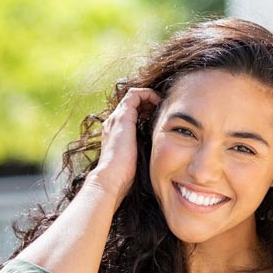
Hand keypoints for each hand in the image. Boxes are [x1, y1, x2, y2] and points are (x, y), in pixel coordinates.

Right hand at [88, 87, 161, 202]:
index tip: (159, 117)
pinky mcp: (122, 117)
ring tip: (161, 103)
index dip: (145, 111)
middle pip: (131, 104)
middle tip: (162, 108)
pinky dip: (147, 94)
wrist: (111, 178)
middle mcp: (113, 123)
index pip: (130, 115)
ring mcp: (116, 118)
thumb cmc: (124, 176)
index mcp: (115, 134)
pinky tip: (159, 101)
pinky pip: (135, 95)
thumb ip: (143, 153)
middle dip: (147, 103)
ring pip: (133, 97)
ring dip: (148, 97)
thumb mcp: (136, 160)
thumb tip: (160, 158)